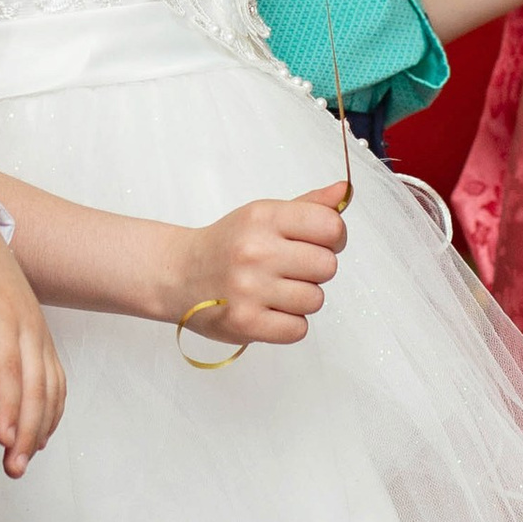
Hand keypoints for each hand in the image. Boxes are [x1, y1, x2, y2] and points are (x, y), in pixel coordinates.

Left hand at [0, 195, 65, 475]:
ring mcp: (35, 327)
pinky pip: (54, 374)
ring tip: (23, 460)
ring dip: (41, 423)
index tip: (3, 439)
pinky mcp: (35, 331)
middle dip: (27, 428)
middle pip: (36, 383)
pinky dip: (52, 405)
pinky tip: (39, 431)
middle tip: (13, 467)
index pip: (7, 367)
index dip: (8, 405)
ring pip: (50, 383)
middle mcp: (25, 322)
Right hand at [171, 189, 348, 350]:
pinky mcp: (245, 323)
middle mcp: (255, 251)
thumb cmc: (228, 245)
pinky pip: (298, 329)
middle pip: (327, 266)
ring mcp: (248, 289)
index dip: (334, 237)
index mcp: (263, 218)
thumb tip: (344, 192)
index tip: (319, 242)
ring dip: (301, 299)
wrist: (179, 275)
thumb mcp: (262, 216)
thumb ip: (308, 206)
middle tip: (290, 270)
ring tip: (275, 292)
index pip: (330, 226)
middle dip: (315, 270)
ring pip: (315, 300)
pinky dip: (289, 324)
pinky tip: (269, 311)